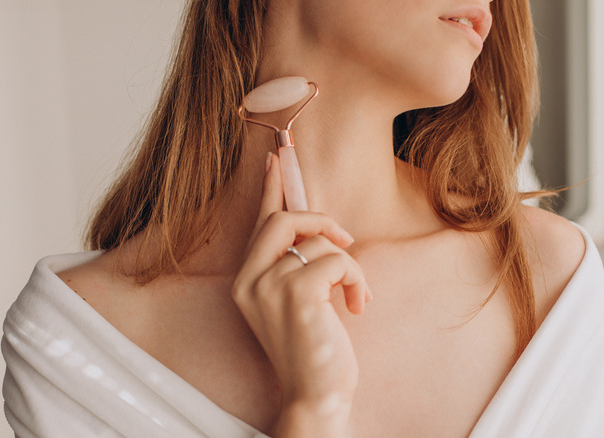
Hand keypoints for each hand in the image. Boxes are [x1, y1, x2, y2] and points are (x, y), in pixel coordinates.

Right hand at [231, 152, 370, 435]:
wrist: (317, 395)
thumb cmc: (314, 349)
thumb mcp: (299, 301)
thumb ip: (298, 264)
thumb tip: (318, 230)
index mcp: (246, 280)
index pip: (258, 223)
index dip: (271, 188)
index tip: (277, 157)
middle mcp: (248, 280)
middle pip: (282, 220)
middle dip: (321, 220)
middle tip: (346, 240)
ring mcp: (267, 287)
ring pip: (318, 242)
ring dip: (350, 265)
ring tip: (355, 296)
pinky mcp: (294, 294)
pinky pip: (336, 259)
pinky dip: (356, 278)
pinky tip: (357, 305)